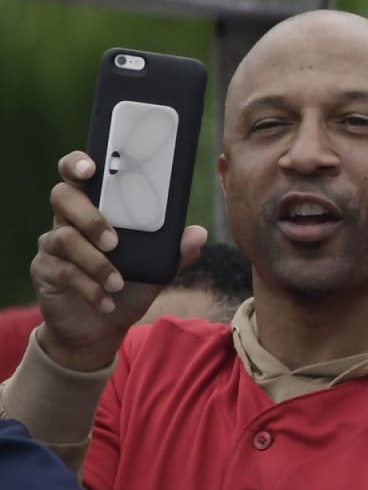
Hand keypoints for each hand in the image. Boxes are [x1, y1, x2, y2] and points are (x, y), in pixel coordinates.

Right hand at [33, 151, 206, 371]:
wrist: (102, 326)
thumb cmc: (129, 285)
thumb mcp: (157, 269)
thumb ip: (175, 251)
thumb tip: (199, 234)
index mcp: (97, 207)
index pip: (78, 173)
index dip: (78, 163)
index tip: (91, 167)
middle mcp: (69, 220)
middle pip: (63, 196)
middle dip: (89, 215)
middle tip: (114, 241)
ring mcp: (53, 245)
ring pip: (64, 237)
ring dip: (96, 262)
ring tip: (117, 282)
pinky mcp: (45, 271)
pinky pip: (64, 272)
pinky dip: (90, 288)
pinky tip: (107, 300)